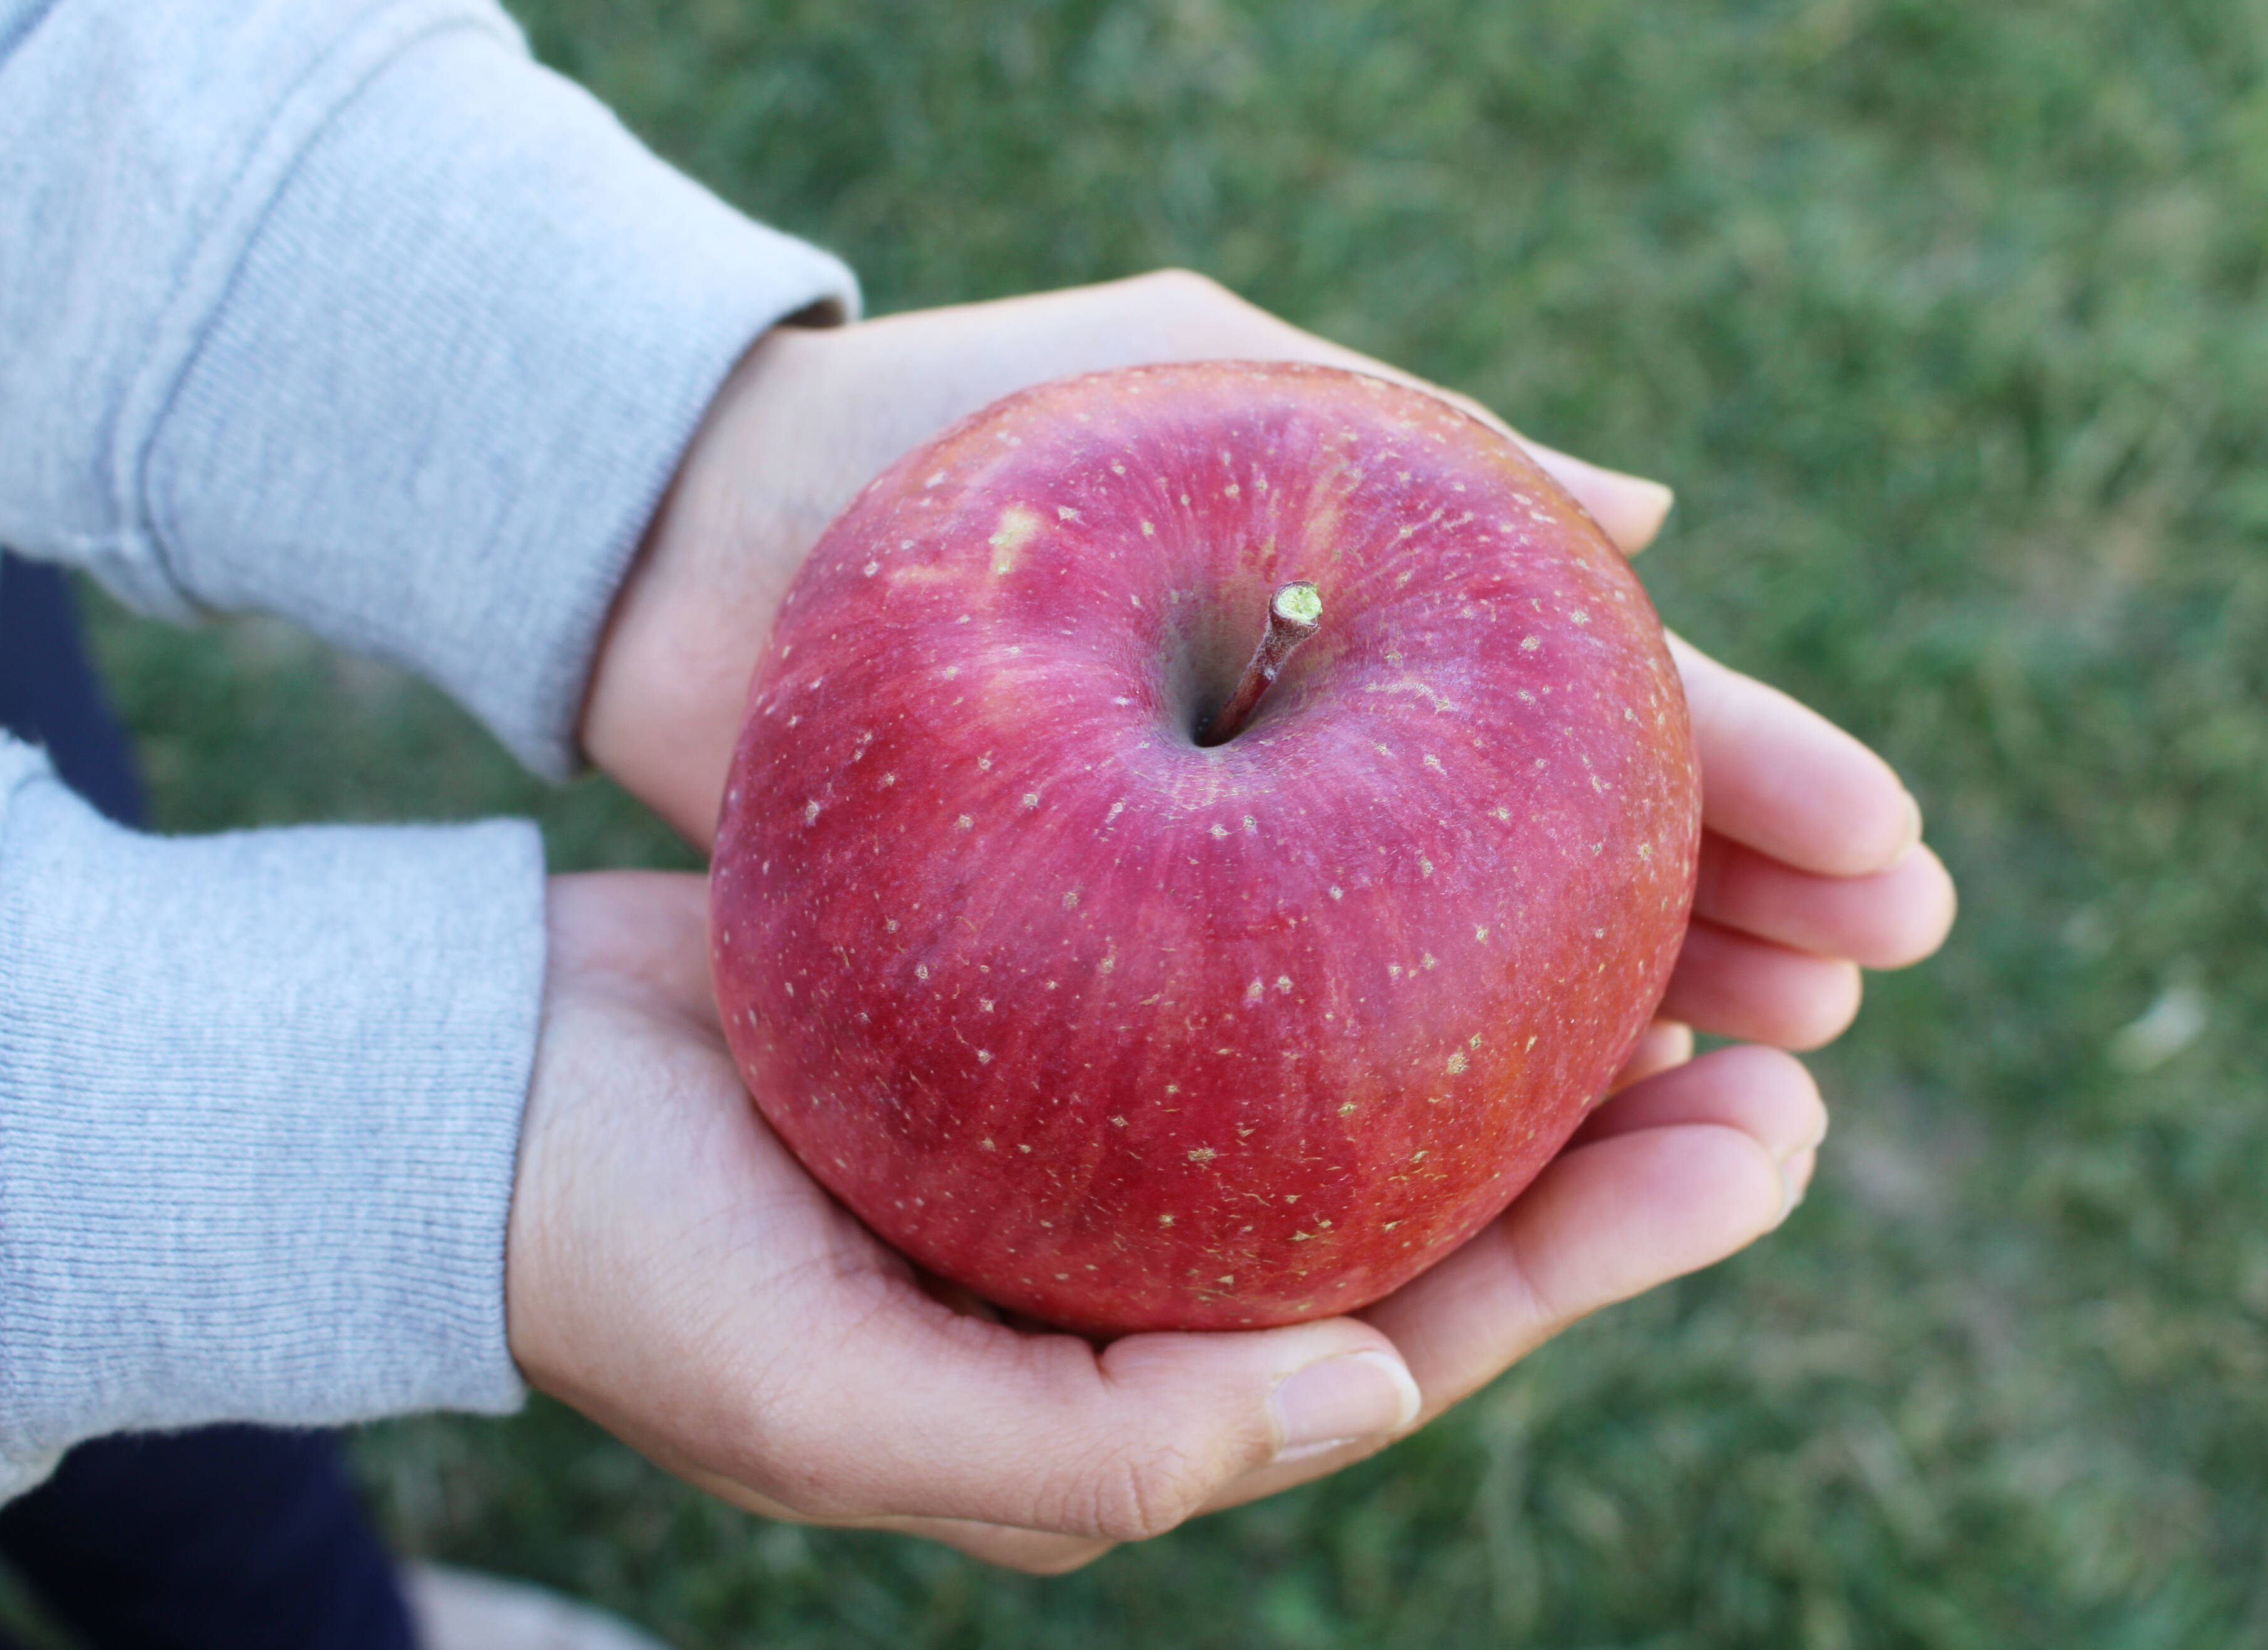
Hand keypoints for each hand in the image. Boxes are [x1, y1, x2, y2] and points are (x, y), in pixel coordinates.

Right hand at [508, 874, 1833, 1573]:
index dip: (1609, 1253)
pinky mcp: (1064, 1004)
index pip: (1424, 1328)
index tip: (1769, 1141)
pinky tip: (1458, 824)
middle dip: (1626, 1137)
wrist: (467, 1093)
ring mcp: (1114, 1134)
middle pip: (1439, 1201)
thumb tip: (1368, 1384)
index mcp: (1140, 1380)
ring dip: (1528, 1008)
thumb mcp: (838, 1400)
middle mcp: (1153, 1266)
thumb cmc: (630, 1263)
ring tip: (1696, 927)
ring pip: (1370, 1077)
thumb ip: (1097, 1445)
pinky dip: (1366, 905)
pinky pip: (1255, 959)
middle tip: (1799, 1030)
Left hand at [584, 269, 1953, 1062]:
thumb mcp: (1187, 376)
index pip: (1602, 707)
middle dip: (1732, 916)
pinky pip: (1298, 1043)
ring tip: (1760, 1085)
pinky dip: (1430, 1085)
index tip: (1891, 860)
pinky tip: (1539, 1139)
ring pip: (1464, 963)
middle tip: (1861, 989)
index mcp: (1363, 610)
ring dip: (1620, 1019)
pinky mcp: (1118, 958)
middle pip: (1566, 851)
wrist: (679, 539)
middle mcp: (1316, 752)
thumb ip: (1410, 433)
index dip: (1760, 782)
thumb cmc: (933, 430)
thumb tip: (1663, 504)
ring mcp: (1226, 869)